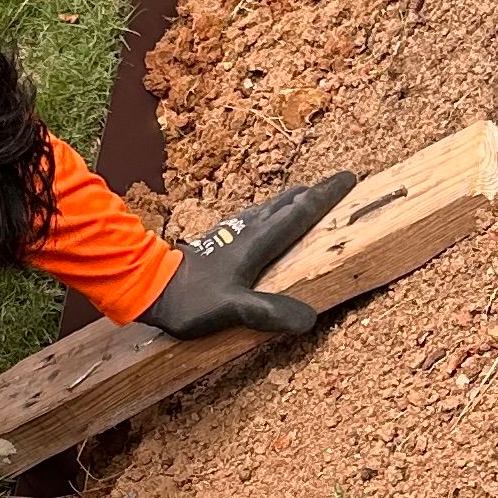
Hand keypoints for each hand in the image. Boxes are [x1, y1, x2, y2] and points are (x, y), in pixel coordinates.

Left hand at [143, 175, 357, 340]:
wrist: (149, 287)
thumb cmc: (191, 301)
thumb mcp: (233, 310)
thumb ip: (269, 312)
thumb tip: (309, 318)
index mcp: (256, 243)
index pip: (298, 214)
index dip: (325, 197)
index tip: (349, 178)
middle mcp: (246, 231)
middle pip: (286, 205)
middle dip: (313, 193)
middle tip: (335, 184)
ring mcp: (230, 233)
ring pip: (268, 209)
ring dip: (290, 201)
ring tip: (304, 195)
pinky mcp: (217, 240)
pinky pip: (252, 219)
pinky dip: (269, 213)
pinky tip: (262, 219)